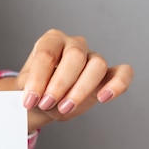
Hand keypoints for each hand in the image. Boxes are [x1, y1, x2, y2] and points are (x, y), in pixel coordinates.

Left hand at [16, 29, 132, 129]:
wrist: (42, 100)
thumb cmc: (34, 89)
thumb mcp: (25, 89)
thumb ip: (31, 89)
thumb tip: (35, 96)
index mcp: (51, 40)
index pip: (47, 54)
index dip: (38, 79)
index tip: (29, 100)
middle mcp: (74, 44)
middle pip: (75, 57)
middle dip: (60, 84)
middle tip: (46, 103)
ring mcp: (93, 57)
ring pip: (97, 65)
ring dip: (81, 89)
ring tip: (65, 107)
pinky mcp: (108, 74)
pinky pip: (123, 73)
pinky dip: (118, 84)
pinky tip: (103, 97)